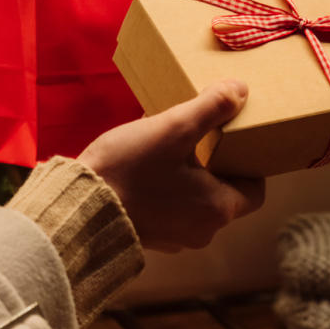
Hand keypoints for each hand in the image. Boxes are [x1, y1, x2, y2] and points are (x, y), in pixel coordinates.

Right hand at [78, 79, 264, 250]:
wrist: (75, 210)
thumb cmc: (128, 171)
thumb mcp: (173, 129)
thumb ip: (211, 108)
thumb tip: (240, 90)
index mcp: (218, 209)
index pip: (255, 189)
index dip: (249, 163)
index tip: (236, 141)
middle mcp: (202, 231)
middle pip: (225, 194)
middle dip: (217, 165)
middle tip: (204, 138)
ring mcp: (175, 238)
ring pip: (197, 202)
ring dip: (190, 176)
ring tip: (173, 147)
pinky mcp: (150, 236)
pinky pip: (171, 209)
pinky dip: (168, 189)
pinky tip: (148, 165)